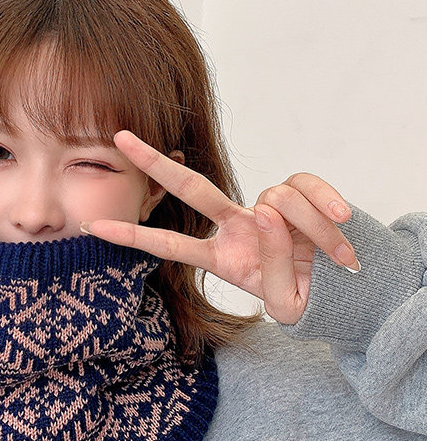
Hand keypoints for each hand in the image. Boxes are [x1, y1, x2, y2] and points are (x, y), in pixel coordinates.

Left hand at [81, 130, 360, 324]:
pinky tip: (342, 221)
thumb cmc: (307, 300)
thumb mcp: (284, 303)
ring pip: (274, 200)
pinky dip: (325, 204)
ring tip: (335, 256)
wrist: (348, 291)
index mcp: (221, 259)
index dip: (133, 235)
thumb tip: (267, 210)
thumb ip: (271, 266)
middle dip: (155, 164)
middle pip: (190, 189)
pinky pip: (304, 185)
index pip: (169, 246)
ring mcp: (263, 209)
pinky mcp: (297, 194)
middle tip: (120, 137)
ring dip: (309, 230)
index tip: (93, 225)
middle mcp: (235, 228)